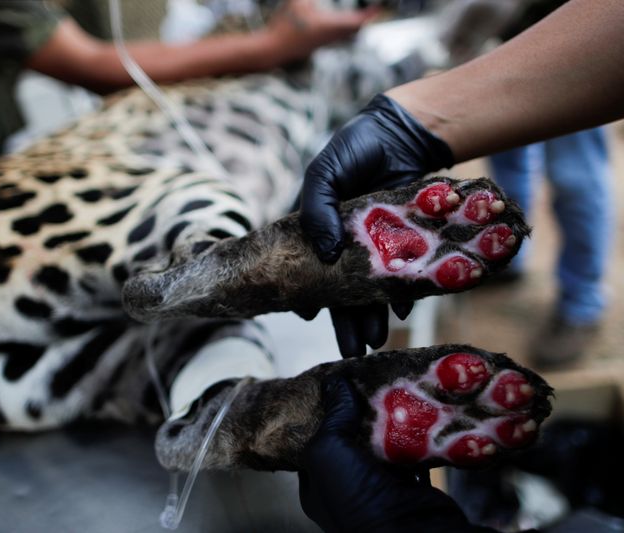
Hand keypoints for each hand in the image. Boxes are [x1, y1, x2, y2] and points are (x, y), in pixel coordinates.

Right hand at [263, 0, 377, 65]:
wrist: (274, 49)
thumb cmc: (284, 25)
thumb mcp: (296, 1)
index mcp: (330, 25)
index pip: (358, 20)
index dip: (370, 13)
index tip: (378, 6)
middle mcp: (331, 35)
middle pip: (356, 29)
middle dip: (365, 18)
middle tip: (372, 9)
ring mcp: (324, 42)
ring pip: (347, 34)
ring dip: (355, 24)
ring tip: (360, 15)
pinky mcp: (317, 44)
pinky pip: (338, 37)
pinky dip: (344, 29)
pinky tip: (340, 22)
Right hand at [299, 94, 453, 356]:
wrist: (404, 132)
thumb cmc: (356, 148)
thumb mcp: (324, 172)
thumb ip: (317, 209)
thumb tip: (324, 254)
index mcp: (320, 230)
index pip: (309, 270)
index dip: (308, 294)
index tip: (307, 315)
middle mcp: (348, 243)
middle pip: (343, 289)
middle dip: (346, 321)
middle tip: (350, 350)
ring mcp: (379, 245)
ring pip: (373, 289)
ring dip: (373, 316)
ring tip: (373, 344)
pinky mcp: (408, 243)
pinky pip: (406, 275)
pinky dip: (405, 294)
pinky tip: (402, 312)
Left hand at [299, 377, 491, 532]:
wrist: (410, 532)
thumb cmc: (356, 497)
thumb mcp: (328, 450)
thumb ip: (332, 416)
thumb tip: (334, 382)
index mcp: (319, 485)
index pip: (317, 442)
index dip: (325, 414)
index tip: (336, 386)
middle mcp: (348, 489)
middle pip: (353, 440)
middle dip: (361, 414)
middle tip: (367, 383)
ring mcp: (382, 488)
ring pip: (384, 446)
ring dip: (391, 422)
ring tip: (393, 389)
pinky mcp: (413, 487)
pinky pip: (413, 455)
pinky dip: (416, 437)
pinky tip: (417, 412)